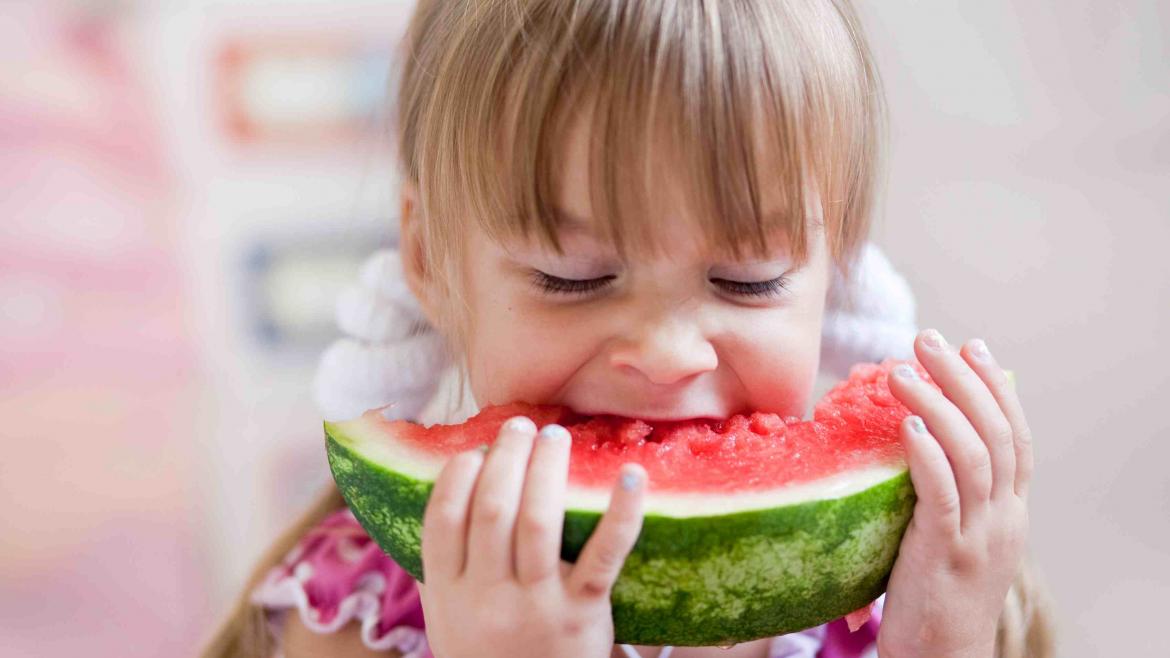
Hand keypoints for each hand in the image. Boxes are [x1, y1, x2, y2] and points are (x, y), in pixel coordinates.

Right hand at [416, 416, 646, 657]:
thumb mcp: (449, 617)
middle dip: (507, 457)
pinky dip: (621, 514)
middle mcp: (487, 598)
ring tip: (555, 436)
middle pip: (492, 510)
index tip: (476, 449)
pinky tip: (632, 475)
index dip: (458, 474)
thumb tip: (447, 487)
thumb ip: (443, 564)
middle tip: (522, 426)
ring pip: (538, 522)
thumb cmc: (491, 652)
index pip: (443, 519)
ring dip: (547, 469)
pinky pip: (603, 555)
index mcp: (448, 594)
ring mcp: (536, 605)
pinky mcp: (582, 613)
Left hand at [878, 329, 1033, 657]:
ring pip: (972, 455)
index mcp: (1011, 513)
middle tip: (929, 338)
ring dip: (937, 404)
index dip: (997, 388)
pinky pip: (942, 493)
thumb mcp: (953, 535)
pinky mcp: (945, 553)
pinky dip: (927, 452)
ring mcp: (979, 536)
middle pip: (997, 433)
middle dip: (964, 379)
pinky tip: (906, 422)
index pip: (1016, 437)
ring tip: (900, 369)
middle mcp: (1005, 519)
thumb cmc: (935, 595)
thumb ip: (947, 492)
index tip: (972, 347)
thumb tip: (913, 436)